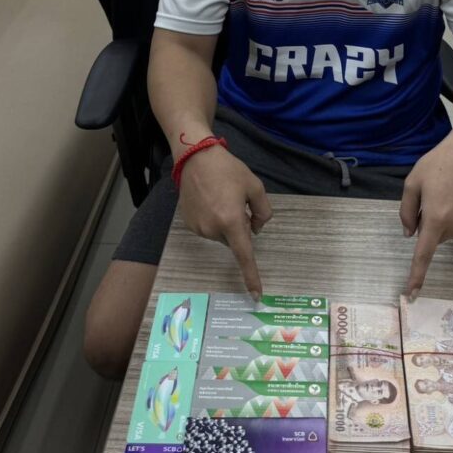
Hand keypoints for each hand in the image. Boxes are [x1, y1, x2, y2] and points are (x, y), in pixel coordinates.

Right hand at [177, 145, 271, 297]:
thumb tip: (255, 229)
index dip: (251, 275)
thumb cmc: (228, 170)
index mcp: (231, 221)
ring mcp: (198, 228)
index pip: (244, 255)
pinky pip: (208, 229)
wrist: (195, 158)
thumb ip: (263, 212)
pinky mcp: (189, 223)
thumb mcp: (255, 186)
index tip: (256, 294)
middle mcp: (213, 229)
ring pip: (220, 234)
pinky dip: (213, 219)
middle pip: (233, 240)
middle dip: (239, 226)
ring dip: (225, 222)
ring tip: (221, 197)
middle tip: (237, 202)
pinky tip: (210, 200)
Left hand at [400, 120, 452, 298]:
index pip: (423, 255)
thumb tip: (410, 234)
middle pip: (433, 236)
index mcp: (435, 219)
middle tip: (430, 196)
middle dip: (428, 222)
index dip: (416, 276)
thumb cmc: (439, 164)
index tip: (412, 294)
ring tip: (446, 190)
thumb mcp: (412, 183)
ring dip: (442, 217)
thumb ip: (406, 212)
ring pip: (447, 230)